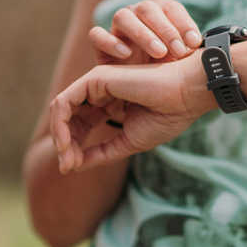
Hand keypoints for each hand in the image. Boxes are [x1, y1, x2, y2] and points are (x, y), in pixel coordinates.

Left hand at [49, 52, 214, 172]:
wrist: (187, 96)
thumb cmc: (168, 116)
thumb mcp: (129, 142)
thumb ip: (102, 152)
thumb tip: (71, 165)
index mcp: (113, 102)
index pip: (81, 122)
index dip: (72, 146)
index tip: (71, 167)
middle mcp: (104, 90)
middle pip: (69, 116)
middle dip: (63, 142)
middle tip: (67, 164)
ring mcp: (100, 81)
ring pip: (61, 108)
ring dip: (59, 135)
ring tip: (67, 157)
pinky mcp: (98, 78)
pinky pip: (64, 102)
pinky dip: (60, 124)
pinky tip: (67, 144)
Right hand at [89, 0, 201, 64]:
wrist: (140, 87)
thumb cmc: (166, 65)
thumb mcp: (181, 57)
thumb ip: (189, 49)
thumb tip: (202, 48)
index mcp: (161, 10)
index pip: (172, 7)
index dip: (184, 23)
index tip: (194, 42)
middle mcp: (138, 12)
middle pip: (148, 8)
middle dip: (166, 29)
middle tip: (178, 50)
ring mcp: (118, 25)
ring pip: (123, 17)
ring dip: (142, 34)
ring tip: (158, 53)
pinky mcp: (100, 42)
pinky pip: (97, 34)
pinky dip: (110, 42)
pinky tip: (125, 54)